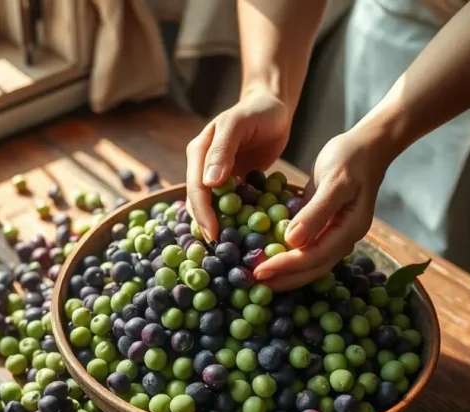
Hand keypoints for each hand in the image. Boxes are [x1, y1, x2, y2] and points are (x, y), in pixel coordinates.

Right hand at [186, 88, 291, 240]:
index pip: (196, 188)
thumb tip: (209, 183)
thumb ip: (222, 150)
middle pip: (201, 202)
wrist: (273, 106)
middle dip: (208, 225)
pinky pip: (234, 204)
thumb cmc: (257, 110)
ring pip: (215, 206)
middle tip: (220, 248)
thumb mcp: (237, 124)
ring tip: (231, 247)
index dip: (203, 213)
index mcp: (199, 152)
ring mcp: (219, 175)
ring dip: (222, 225)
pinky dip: (239, 218)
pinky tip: (247, 233)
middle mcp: (204, 166)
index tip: (214, 234)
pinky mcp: (236, 181)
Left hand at [253, 128, 392, 290]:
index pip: (314, 257)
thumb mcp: (334, 182)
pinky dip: (286, 253)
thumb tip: (293, 241)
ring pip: (308, 261)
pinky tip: (267, 254)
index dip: (286, 266)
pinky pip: (305, 246)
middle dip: (283, 277)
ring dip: (284, 270)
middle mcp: (342, 237)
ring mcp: (334, 233)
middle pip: (312, 267)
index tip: (259, 271)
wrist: (367, 145)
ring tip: (258, 276)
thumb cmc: (351, 158)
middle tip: (253, 282)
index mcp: (349, 229)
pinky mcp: (324, 226)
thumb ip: (315, 213)